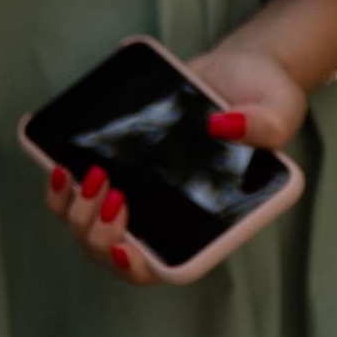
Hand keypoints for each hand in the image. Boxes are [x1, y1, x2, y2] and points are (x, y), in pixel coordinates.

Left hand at [43, 34, 298, 286]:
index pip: (168, 267)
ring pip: (91, 229)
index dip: (138, 267)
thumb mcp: (278, 107)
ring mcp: (141, 197)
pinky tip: (58, 166)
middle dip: (100, 233)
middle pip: (118, 252)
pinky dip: (62, 189)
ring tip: (89, 175)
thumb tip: (223, 126)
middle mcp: (170, 217)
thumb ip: (264, 125)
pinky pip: (78, 195)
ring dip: (77, 212)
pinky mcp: (119, 171)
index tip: (125, 248)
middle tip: (110, 194)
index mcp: (209, 221)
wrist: (236, 68)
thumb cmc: (265, 95)